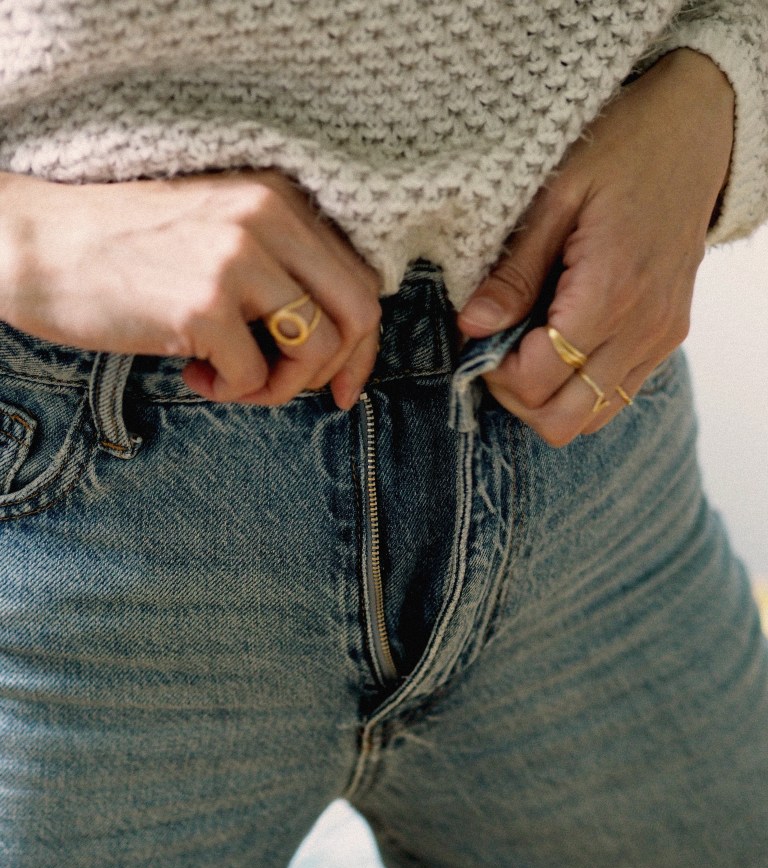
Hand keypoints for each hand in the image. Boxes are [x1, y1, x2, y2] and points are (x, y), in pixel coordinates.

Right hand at [0, 170, 381, 408]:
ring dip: (280, 387)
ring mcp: (237, 258)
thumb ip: (281, 267)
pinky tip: (191, 371)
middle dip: (337, 370)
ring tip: (231, 381)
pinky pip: (255, 377)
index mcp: (279, 199)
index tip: (341, 384)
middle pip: (357, 315)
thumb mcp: (219, 233)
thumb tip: (336, 343)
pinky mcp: (204, 303)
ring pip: (316, 349)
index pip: (361, 280)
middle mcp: (268, 218)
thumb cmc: (127, 251)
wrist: (37, 246)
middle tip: (298, 393)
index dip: (362, 345)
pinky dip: (229, 391)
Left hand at [457, 48, 734, 445]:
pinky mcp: (666, 339)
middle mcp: (642, 328)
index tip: (478, 335)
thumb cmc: (622, 151)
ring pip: (590, 418)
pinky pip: (614, 395)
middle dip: (517, 395)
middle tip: (497, 349)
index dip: (495, 370)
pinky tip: (558, 340)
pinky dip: (577, 385)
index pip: (539, 379)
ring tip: (526, 346)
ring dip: (547, 396)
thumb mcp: (553, 198)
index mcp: (611, 292)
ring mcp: (659, 339)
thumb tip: (472, 327)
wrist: (694, 134)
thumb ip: (514, 273)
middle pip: (563, 418)